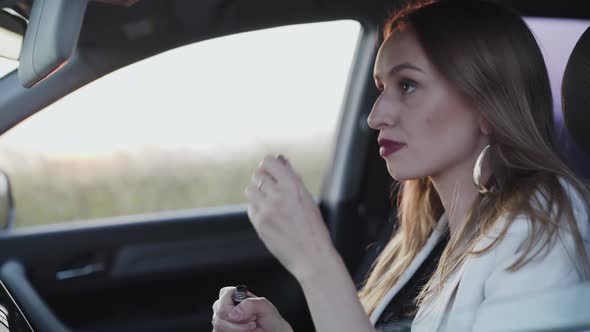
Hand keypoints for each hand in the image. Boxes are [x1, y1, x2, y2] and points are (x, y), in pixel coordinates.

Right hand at [212, 286, 292, 331]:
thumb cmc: (270, 319)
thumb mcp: (264, 306)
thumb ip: (250, 304)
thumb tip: (233, 313)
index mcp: (235, 296)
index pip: (224, 294)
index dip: (233, 305)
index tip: (246, 313)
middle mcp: (225, 308)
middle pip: (219, 314)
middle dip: (239, 322)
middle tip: (252, 321)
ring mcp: (222, 321)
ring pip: (219, 326)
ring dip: (238, 330)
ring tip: (251, 327)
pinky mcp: (223, 331)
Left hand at [245, 155, 335, 280]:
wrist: (312, 255)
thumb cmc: (314, 228)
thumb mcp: (308, 198)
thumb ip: (293, 178)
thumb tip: (281, 161)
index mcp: (292, 185)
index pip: (268, 162)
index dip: (268, 165)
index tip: (270, 171)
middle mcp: (278, 195)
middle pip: (257, 175)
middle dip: (263, 180)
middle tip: (271, 188)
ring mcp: (267, 209)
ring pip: (250, 190)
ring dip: (257, 193)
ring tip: (268, 202)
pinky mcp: (260, 223)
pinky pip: (250, 208)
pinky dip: (256, 208)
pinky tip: (268, 216)